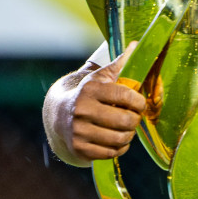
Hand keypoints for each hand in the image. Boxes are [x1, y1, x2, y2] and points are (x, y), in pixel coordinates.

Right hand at [68, 43, 149, 161]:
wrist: (58, 114)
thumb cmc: (88, 94)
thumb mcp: (100, 77)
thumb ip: (120, 64)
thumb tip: (138, 45)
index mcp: (90, 89)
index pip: (126, 96)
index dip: (139, 102)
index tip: (139, 103)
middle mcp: (82, 110)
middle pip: (125, 120)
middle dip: (135, 119)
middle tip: (133, 117)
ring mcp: (79, 131)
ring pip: (120, 138)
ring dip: (129, 135)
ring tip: (126, 128)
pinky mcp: (79, 148)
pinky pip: (112, 152)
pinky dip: (120, 147)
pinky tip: (117, 139)